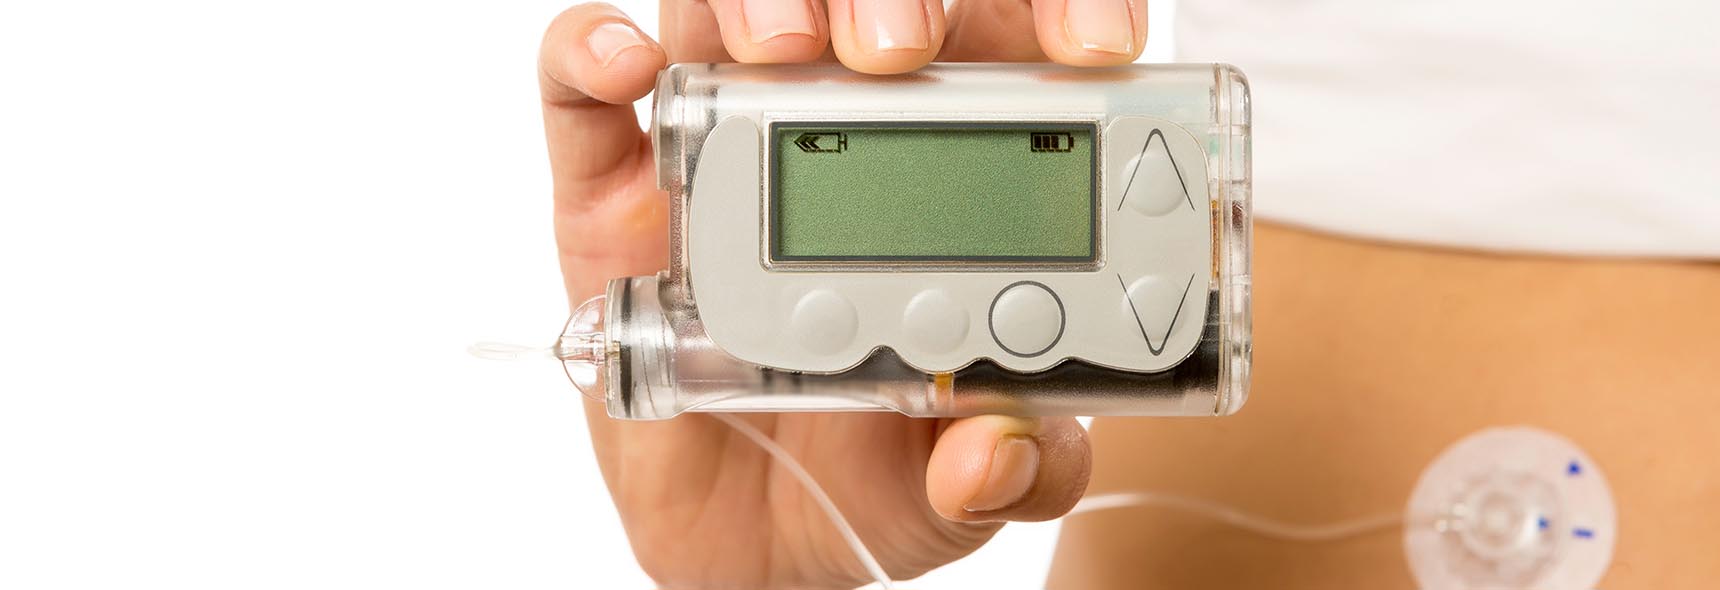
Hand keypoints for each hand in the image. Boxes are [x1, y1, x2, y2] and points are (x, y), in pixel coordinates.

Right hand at [539, 1, 1143, 585]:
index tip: (1086, 47)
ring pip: (726, 13)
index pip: (1007, 47)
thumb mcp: (968, 482)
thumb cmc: (878, 479)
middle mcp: (832, 139)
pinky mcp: (609, 200)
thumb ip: (1014, 469)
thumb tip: (1000, 451)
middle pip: (862, 6)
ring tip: (785, 52)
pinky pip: (580, 91)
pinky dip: (594, 51)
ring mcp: (715, 158)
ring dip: (758, 4)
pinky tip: (633, 69)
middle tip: (899, 53)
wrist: (760, 550)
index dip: (1054, 15)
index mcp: (951, 175)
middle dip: (894, 0)